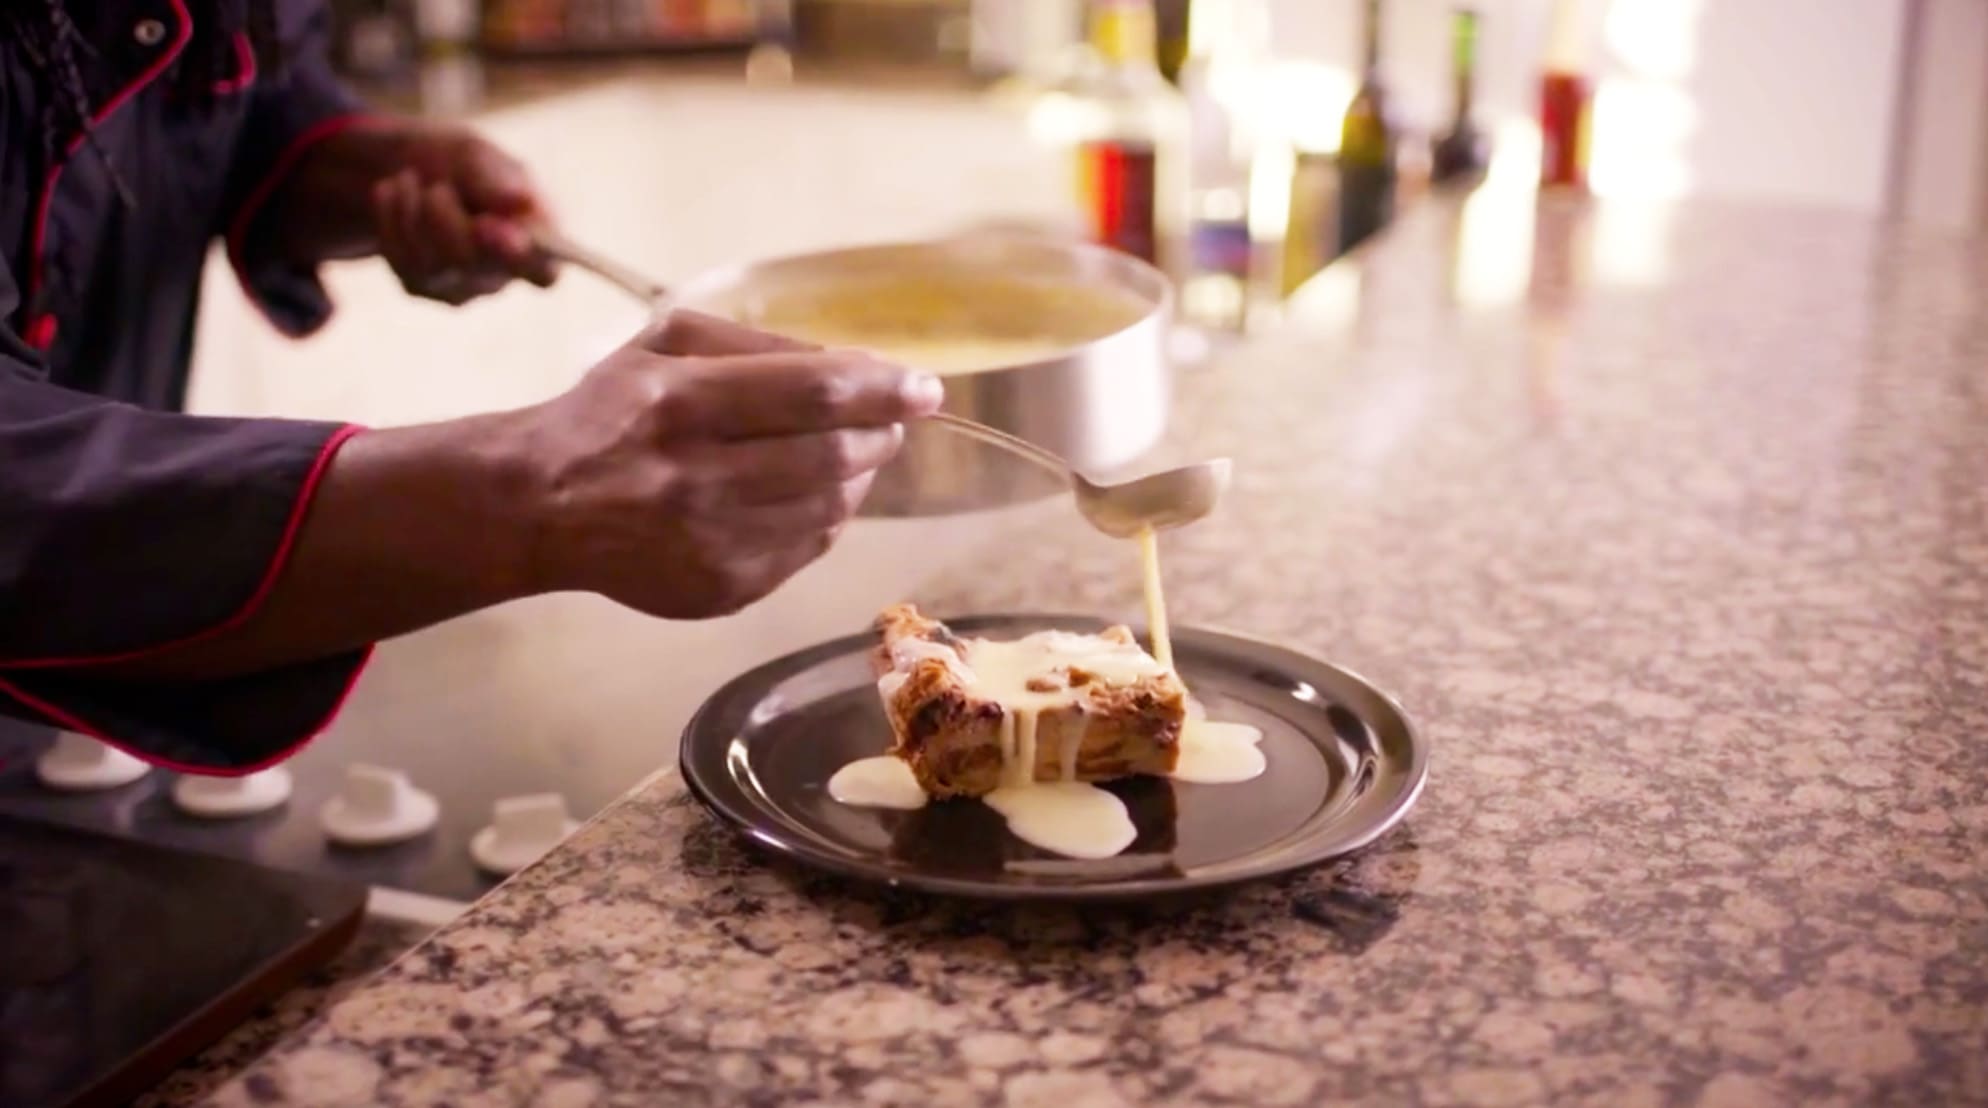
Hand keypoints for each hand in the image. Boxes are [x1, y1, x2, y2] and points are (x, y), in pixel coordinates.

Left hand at [371, 126, 556, 304]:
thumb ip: (496, 179)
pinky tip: (392, 193)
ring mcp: (463, 285)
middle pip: (480, 267)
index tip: (490, 225)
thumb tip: (522, 202)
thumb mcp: (474, 154)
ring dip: (415, 213)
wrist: (404, 164)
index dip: (523, 259)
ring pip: (437, 267)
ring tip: (410, 179)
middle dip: (448, 221)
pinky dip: (392, 220)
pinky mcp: (422, 286)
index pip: (545, 273)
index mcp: (535, 237)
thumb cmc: (455, 160)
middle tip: (436, 187)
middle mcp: (504, 271)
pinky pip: (404, 264)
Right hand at [513, 312, 943, 617]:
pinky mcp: (722, 591)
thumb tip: (856, 365)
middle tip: (888, 421)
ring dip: (857, 476)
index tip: (924, 388)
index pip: (814, 394)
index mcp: (679, 404)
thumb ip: (759, 345)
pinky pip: (807, 551)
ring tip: (848, 453)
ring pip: (831, 509)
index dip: (883, 389)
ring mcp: (710, 545)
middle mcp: (695, 479)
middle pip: (834, 457)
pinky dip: (825, 517)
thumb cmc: (611, 411)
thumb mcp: (666, 345)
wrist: (540, 506)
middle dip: (880, 434)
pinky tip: (806, 495)